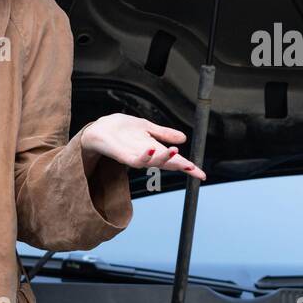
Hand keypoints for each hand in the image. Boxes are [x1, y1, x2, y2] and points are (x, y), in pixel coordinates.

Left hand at [80, 113, 206, 179]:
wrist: (100, 128)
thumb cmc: (122, 129)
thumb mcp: (147, 128)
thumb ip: (164, 133)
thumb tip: (184, 138)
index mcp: (155, 150)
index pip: (175, 160)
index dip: (189, 168)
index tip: (202, 174)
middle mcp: (148, 156)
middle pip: (168, 164)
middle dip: (180, 166)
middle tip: (193, 168)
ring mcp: (136, 157)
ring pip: (153, 162)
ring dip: (164, 158)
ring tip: (176, 152)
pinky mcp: (124, 156)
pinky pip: (135, 160)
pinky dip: (144, 156)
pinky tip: (151, 149)